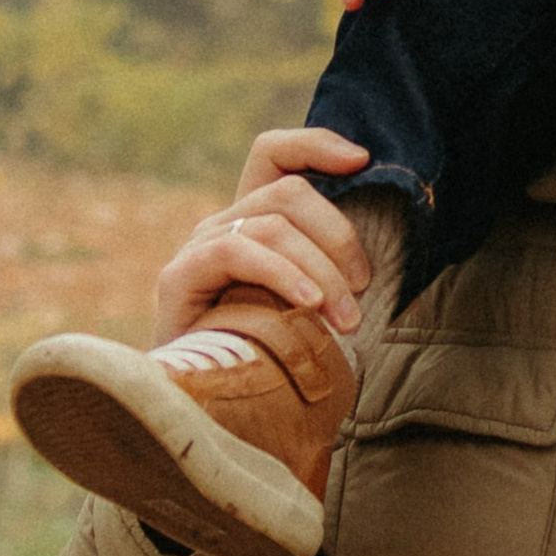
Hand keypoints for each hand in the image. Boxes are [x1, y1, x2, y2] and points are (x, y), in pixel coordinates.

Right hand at [152, 128, 376, 344]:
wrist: (211, 411)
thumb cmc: (272, 361)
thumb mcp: (312, 306)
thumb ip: (331, 272)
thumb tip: (375, 264)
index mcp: (253, 223)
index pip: (273, 154)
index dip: (314, 144)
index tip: (361, 161)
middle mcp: (222, 226)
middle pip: (288, 191)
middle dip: (339, 237)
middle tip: (364, 290)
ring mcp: (198, 248)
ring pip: (272, 225)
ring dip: (323, 272)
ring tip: (346, 319)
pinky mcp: (179, 277)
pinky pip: (237, 252)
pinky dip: (283, 275)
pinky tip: (308, 305)